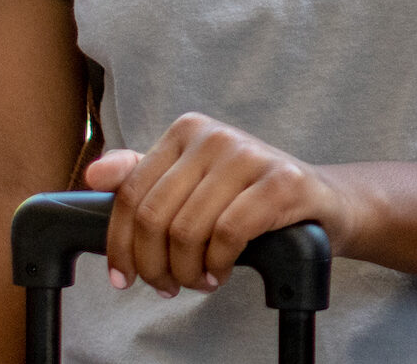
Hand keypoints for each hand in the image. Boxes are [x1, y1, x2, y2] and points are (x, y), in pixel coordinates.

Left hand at [83, 113, 357, 297]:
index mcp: (186, 130)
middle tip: (167, 286)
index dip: (120, 245)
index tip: (124, 278)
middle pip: (155, 216)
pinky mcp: (282, 181)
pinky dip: (217, 265)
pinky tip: (220, 272)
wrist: (321, 200)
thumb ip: (142, 177)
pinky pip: (228, 234)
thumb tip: (95, 174)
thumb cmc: (247, 197)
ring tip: (197, 281)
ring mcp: (250, 154)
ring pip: (188, 230)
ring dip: (187, 271)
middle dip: (154, 265)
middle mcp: (215, 135)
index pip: (130, 194)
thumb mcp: (190, 183)